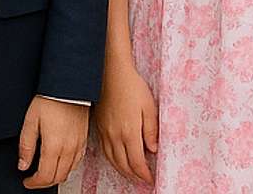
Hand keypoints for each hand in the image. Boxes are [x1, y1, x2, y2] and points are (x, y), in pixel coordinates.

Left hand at [18, 95, 87, 188]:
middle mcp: (68, 149)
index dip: (34, 183)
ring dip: (56, 176)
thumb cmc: (50, 99)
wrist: (69, 85)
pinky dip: (67, 167)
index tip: (27, 180)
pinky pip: (77, 162)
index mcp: (54, 146)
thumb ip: (26, 146)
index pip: (45, 177)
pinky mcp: (84, 139)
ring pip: (68, 172)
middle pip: (57, 178)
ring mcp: (78, 145)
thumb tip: (23, 165)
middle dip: (44, 182)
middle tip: (34, 178)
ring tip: (45, 171)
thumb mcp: (31, 120)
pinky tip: (60, 161)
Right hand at [96, 59, 157, 184]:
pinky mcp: (99, 127)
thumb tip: (153, 148)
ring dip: (123, 171)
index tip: (150, 179)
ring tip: (132, 174)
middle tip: (142, 179)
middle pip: (124, 165)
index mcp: (129, 131)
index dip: (144, 174)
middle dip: (134, 176)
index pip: (137, 163)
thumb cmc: (131, 85)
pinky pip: (105, 151)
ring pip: (113, 161)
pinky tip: (118, 160)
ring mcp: (105, 132)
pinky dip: (112, 161)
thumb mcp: (149, 106)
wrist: (111, 72)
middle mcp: (115, 135)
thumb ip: (151, 130)